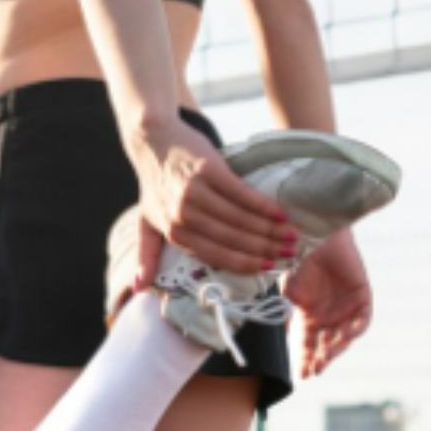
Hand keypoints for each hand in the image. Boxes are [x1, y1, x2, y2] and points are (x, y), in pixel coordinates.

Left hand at [128, 117, 295, 280]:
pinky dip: (263, 205)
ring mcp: (195, 192)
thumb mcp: (145, 222)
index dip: (244, 263)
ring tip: (291, 235)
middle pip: (231, 238)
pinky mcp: (208, 170)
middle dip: (264, 249)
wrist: (151, 140)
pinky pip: (241, 194)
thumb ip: (147, 255)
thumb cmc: (153, 184)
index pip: (215, 255)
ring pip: (239, 218)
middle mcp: (183, 216)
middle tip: (289, 253)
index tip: (268, 268)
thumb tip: (140, 289)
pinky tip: (280, 213)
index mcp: (173, 233)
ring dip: (269, 230)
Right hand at [284, 231, 373, 377]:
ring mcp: (345, 306)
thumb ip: (290, 313)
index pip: (307, 344)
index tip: (302, 375)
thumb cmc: (296, 259)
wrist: (313, 234)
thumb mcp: (288, 291)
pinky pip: (364, 318)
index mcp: (309, 315)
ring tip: (326, 355)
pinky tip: (347, 336)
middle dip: (320, 358)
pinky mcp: (361, 294)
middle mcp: (328, 314)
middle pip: (326, 344)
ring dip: (336, 347)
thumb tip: (290, 336)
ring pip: (344, 336)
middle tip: (315, 369)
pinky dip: (357, 328)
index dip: (304, 360)